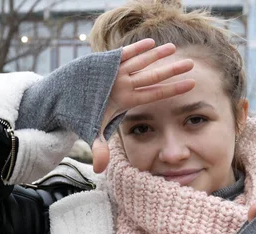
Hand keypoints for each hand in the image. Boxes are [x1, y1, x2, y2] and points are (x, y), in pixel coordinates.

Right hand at [92, 39, 195, 172]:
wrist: (63, 99)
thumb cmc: (81, 115)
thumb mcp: (92, 131)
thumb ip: (100, 148)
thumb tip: (100, 170)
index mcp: (127, 100)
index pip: (154, 94)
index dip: (172, 90)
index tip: (192, 85)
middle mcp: (125, 85)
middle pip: (153, 77)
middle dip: (172, 70)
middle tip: (192, 64)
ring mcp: (116, 73)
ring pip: (140, 63)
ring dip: (156, 55)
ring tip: (173, 48)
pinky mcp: (105, 63)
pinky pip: (123, 55)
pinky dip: (135, 49)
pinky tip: (150, 42)